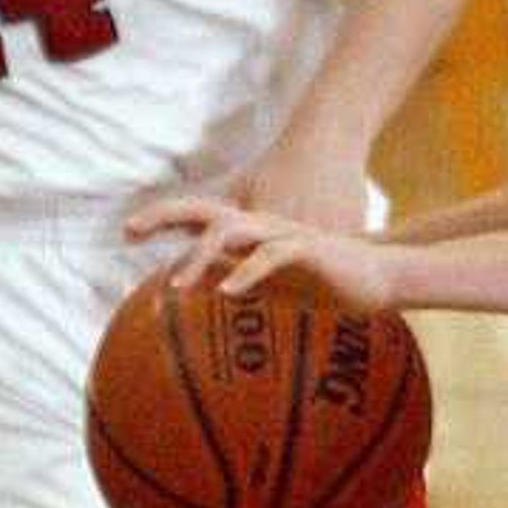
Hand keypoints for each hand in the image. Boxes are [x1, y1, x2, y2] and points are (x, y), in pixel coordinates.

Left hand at [127, 194, 404, 310]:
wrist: (380, 275)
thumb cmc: (325, 278)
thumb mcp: (270, 280)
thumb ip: (232, 274)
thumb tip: (194, 282)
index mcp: (251, 231)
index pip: (198, 217)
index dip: (162, 218)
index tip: (127, 231)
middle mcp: (262, 224)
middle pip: (205, 214)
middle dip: (166, 217)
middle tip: (130, 233)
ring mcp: (284, 233)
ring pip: (232, 232)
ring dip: (200, 257)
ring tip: (177, 285)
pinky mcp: (309, 248)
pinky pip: (272, 256)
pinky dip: (247, 273)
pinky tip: (228, 293)